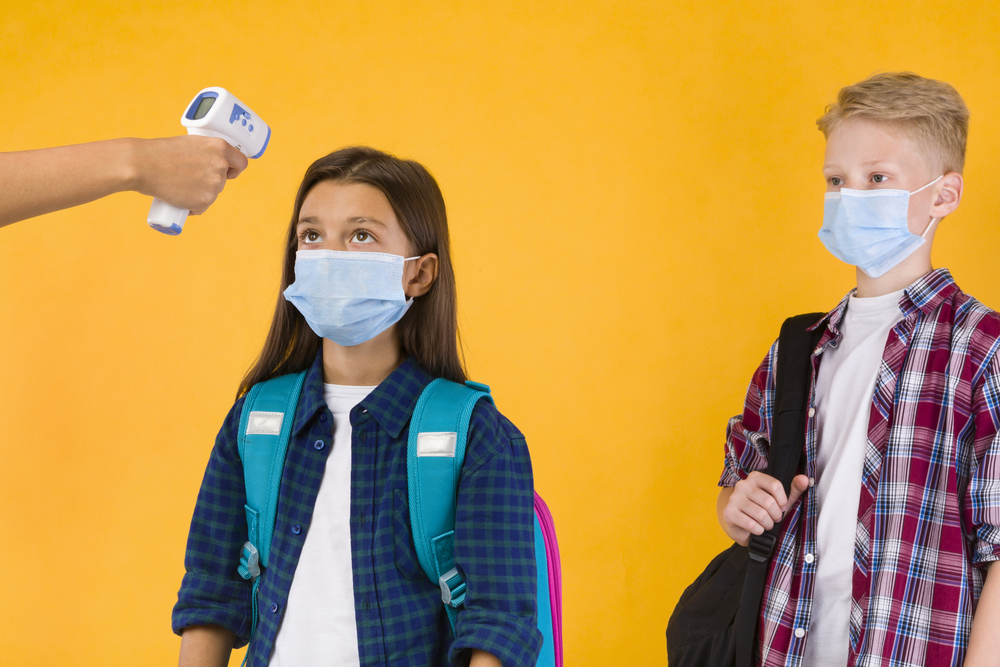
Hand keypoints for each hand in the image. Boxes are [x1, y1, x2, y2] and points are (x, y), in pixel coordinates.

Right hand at [130, 135, 248, 213]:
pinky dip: (192, 206)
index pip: (241, 162)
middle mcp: (221, 165)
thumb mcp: (191, 144)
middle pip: (223, 181)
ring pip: (212, 195)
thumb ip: (206, 153)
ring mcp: (214, 184)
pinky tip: (179, 198)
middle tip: (187, 177)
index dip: (235, 169)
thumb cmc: (161, 153)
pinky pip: (202, 207)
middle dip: (208, 182)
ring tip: (179, 185)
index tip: (229, 173)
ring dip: (199, 194)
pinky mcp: (205, 200)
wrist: (143, 165)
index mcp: (220, 147)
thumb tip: (214, 165)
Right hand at [719, 472, 808, 545]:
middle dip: (776, 515)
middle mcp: (743, 485)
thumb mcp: (781, 500)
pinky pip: (751, 524)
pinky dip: (759, 530)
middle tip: (775, 519)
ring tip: (767, 524)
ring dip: (768, 524)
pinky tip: (757, 529)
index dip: (783, 500)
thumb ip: (794, 489)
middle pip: (768, 501)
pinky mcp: (729, 513)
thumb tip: (805, 479)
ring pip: (760, 514)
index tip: (782, 507)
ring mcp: (734, 498)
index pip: (775, 485)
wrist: (742, 525)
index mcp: (755, 477)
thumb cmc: (764, 510)